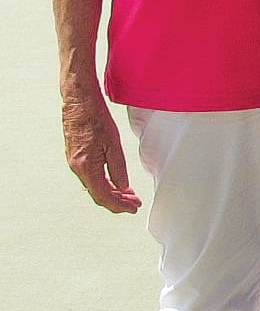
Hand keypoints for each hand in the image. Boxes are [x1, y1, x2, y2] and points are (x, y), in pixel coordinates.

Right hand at [63, 90, 139, 213]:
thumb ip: (118, 168)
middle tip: (134, 204)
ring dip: (112, 192)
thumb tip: (123, 187)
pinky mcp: (76, 155)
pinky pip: (90, 176)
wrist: (78, 101)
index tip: (133, 209)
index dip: (118, 205)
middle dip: (117, 201)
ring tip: (129, 195)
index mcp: (86, 167)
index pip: (103, 195)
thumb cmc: (96, 118)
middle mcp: (77, 167)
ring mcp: (74, 162)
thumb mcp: (113, 143)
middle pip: (98, 193)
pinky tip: (115, 181)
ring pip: (94, 185)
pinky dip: (104, 182)